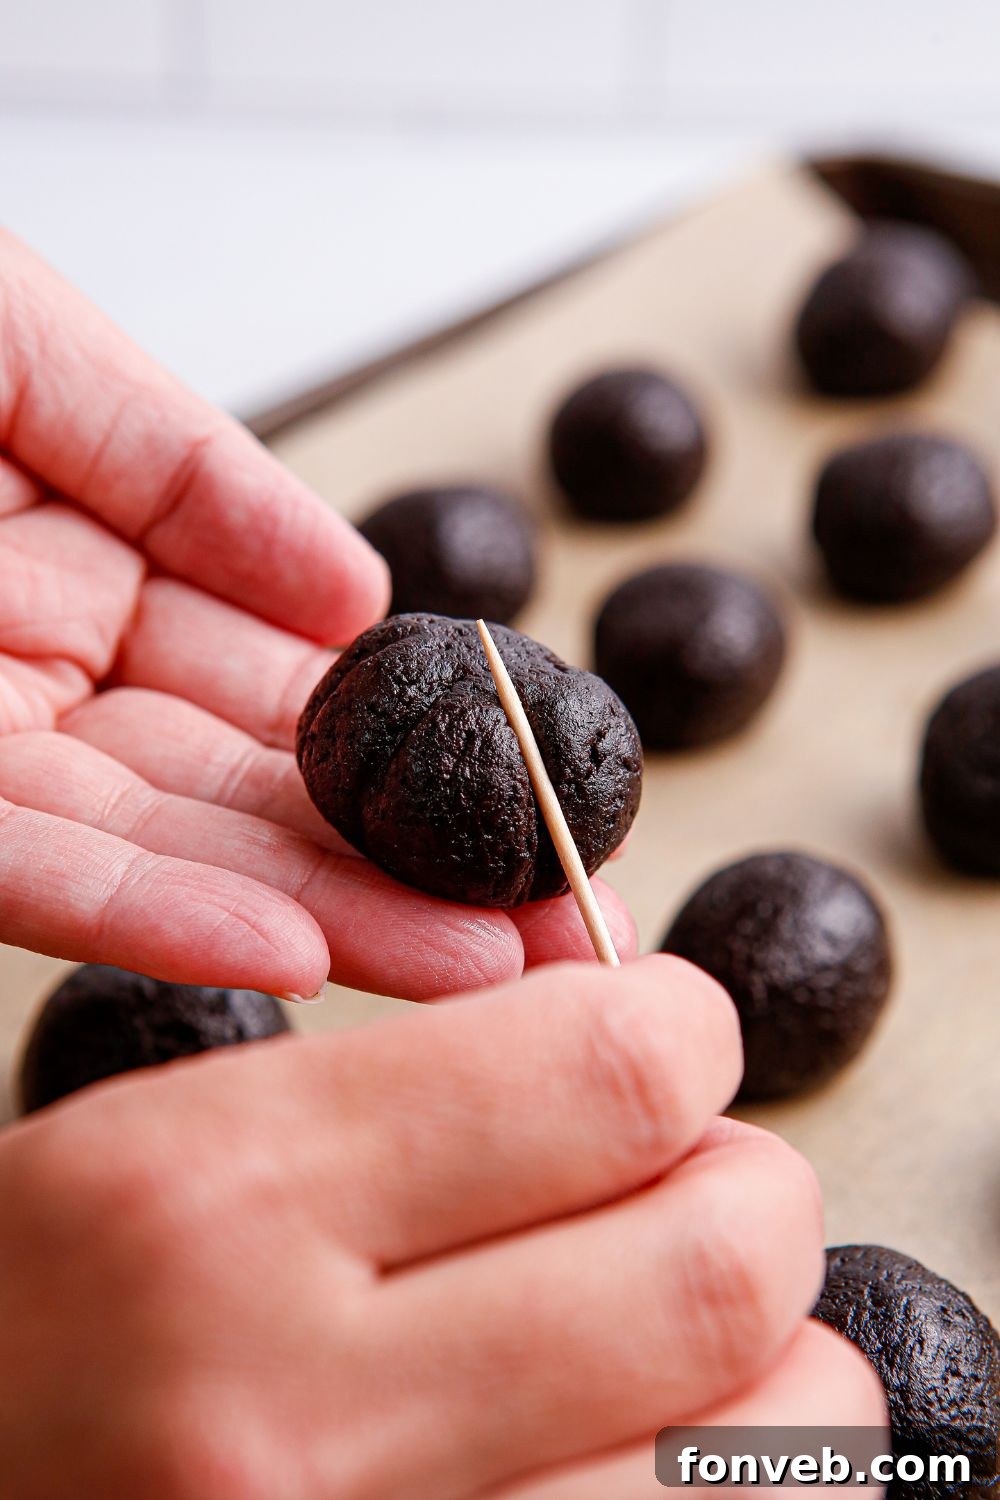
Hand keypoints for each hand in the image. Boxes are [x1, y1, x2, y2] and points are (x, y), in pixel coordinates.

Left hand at [0, 234, 634, 998]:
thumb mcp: (18, 339)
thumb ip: (191, 464)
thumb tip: (353, 586)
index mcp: (79, 569)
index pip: (281, 675)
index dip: (420, 740)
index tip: (534, 799)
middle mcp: (38, 682)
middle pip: (253, 789)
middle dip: (412, 868)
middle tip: (558, 932)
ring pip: (171, 850)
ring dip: (331, 914)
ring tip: (482, 967)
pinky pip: (33, 871)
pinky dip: (162, 910)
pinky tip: (298, 946)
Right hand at [0, 957, 884, 1498]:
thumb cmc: (25, 1325)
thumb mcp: (143, 1157)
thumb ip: (397, 1092)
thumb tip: (646, 1033)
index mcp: (202, 1206)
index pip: (603, 1075)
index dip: (684, 1032)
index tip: (674, 1035)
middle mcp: (283, 1410)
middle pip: (712, 1269)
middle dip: (757, 1193)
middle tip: (711, 1178)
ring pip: (758, 1461)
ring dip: (775, 1369)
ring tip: (697, 1331)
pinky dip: (717, 1483)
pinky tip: (652, 1440)